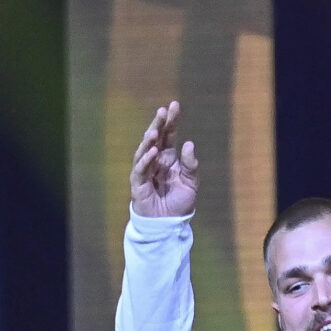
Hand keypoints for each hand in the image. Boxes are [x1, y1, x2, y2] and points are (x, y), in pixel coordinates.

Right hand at [130, 102, 199, 218]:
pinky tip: (152, 151)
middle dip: (158, 125)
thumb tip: (189, 143)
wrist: (169, 225)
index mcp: (168, 158)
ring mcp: (145, 171)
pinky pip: (140, 170)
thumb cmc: (179, 204)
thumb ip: (191, 164)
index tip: (174, 105)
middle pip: (155, 138)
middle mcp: (155, 161)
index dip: (171, 121)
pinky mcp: (138, 184)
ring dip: (149, 141)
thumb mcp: (191, 183)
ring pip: (144, 151)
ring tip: (154, 131)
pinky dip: (145, 160)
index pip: (168, 135)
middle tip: (162, 111)